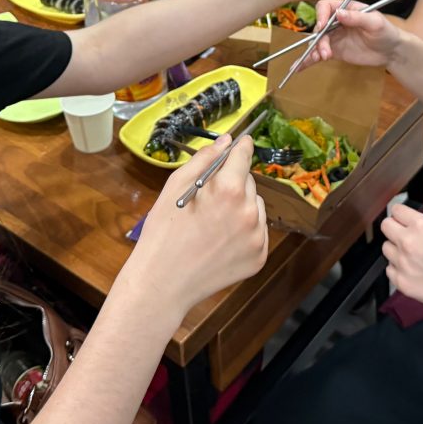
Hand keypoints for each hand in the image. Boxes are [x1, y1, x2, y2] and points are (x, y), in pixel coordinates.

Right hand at [127, 134, 267, 316]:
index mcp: (229, 190)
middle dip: (232, 182)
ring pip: (255, 206)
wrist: (163, 282)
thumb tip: (227, 140)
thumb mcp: (176, 186)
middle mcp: (249, 212)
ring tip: (214, 221)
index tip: (242, 142)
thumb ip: (204, 159)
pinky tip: (221, 238)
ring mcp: (257, 237)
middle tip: (209, 197)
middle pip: (248, 181)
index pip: (244, 156)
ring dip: (240, 205)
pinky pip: (257, 231)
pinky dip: (244, 229)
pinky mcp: (259, 257)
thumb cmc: (163, 232)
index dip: (241, 147)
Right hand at [296, 0, 402, 68]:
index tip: (322, 27)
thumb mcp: (375, 22)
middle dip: (319, 40)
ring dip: (314, 50)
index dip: (321, 15)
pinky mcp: (334, 51)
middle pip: (319, 27)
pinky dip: (307, 61)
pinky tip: (298, 68)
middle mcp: (336, 21)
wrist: (391, 51)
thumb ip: (357, 17)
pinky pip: (318, 54)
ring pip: (316, 42)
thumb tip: (339, 13)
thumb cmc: (386, 32)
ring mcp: (333, 36)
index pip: (325, 7)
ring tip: (320, 59)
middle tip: (326, 53)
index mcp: (345, 9)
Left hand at [381, 202, 422, 316]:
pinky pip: (389, 269)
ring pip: (386, 248)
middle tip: (402, 235)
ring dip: (395, 250)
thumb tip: (416, 229)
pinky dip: (397, 269)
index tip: (402, 219)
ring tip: (409, 256)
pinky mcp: (400, 281)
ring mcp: (402, 262)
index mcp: (421, 226)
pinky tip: (410, 271)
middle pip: (385, 226)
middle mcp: (408, 242)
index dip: (400, 214)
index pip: (396, 210)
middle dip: (393, 228)